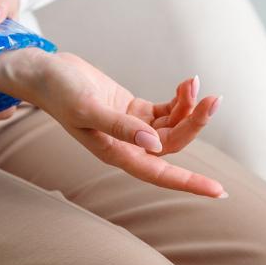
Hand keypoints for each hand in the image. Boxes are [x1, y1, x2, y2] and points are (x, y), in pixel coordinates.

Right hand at [29, 52, 225, 197]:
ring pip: (171, 125)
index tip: (219, 191)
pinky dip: (178, 99)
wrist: (46, 73)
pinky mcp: (132, 108)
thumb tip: (155, 146)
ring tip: (192, 83)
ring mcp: (131, 126)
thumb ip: (120, 127)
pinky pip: (164, 110)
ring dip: (188, 107)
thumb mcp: (88, 109)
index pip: (158, 172)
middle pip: (171, 142)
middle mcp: (126, 144)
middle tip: (213, 99)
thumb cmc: (60, 92)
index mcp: (114, 152)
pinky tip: (184, 85)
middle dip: (195, 123)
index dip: (188, 183)